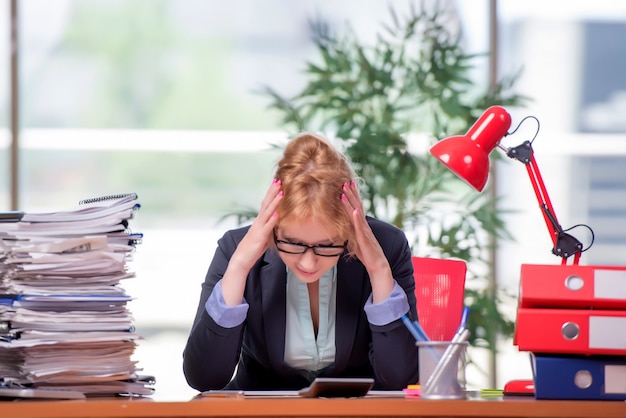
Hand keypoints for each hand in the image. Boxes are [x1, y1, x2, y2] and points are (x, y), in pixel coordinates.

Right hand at [235, 179, 282, 267]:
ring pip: (267, 212)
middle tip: (278, 180)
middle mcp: (258, 222)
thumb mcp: (265, 235)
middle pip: (266, 203)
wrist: (242, 259)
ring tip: (281, 192)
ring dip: (274, 202)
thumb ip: (271, 227)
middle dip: (272, 191)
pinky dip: (272, 219)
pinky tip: (277, 213)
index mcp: (260, 221)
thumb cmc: (253, 248)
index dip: (272, 193)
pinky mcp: (260, 237)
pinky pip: (267, 227)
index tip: (278, 182)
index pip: (266, 203)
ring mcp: (259, 228)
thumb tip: (279, 221)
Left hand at [341, 181, 392, 300]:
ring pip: (357, 213)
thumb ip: (349, 231)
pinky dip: (357, 218)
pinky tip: (354, 210)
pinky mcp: (365, 239)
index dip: (351, 196)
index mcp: (361, 225)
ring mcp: (365, 231)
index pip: (356, 207)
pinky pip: (360, 227)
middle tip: (345, 181)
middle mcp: (363, 225)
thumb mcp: (354, 240)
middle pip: (357, 206)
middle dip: (351, 193)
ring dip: (351, 201)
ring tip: (345, 191)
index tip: (346, 184)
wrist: (377, 264)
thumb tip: (340, 226)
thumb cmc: (366, 253)